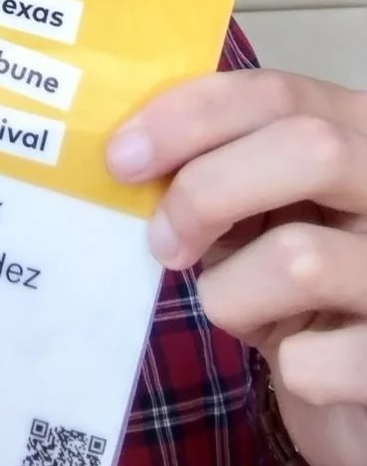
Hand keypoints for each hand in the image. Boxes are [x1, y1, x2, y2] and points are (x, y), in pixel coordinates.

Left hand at [107, 69, 366, 465]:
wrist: (363, 372)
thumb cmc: (302, 278)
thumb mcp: (269, 206)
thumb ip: (222, 165)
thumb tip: (130, 155)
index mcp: (359, 131)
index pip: (277, 94)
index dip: (190, 116)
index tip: (122, 156)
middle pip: (310, 147)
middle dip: (208, 191)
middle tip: (162, 240)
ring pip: (301, 258)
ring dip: (230, 292)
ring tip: (236, 308)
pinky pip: (312, 360)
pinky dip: (283, 364)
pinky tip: (300, 362)